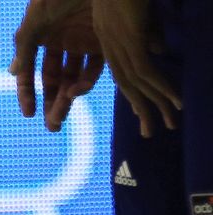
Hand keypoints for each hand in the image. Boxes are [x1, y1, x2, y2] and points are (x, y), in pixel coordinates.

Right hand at [9, 0, 103, 130]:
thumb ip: (24, 45)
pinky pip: (97, 67)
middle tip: (52, 126)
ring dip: (70, 98)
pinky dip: (88, 82)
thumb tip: (11, 73)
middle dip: (53, 103)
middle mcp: (63, 42)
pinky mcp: (106, 41)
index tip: (29, 112)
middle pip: (55, 80)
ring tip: (64, 112)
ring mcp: (84, 42)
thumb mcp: (36, 17)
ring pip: (75, 78)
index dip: (28, 93)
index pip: (31, 72)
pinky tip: (79, 90)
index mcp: (42, 37)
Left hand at [92, 0, 179, 137]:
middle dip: (142, 108)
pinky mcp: (130, 37)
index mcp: (108, 38)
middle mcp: (110, 44)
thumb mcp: (138, 12)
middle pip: (127, 83)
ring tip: (167, 124)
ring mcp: (119, 41)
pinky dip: (161, 87)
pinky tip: (175, 101)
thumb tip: (158, 50)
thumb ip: (146, 32)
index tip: (145, 111)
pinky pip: (145, 70)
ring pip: (137, 82)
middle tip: (153, 132)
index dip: (135, 93)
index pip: (121, 72)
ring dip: (156, 104)